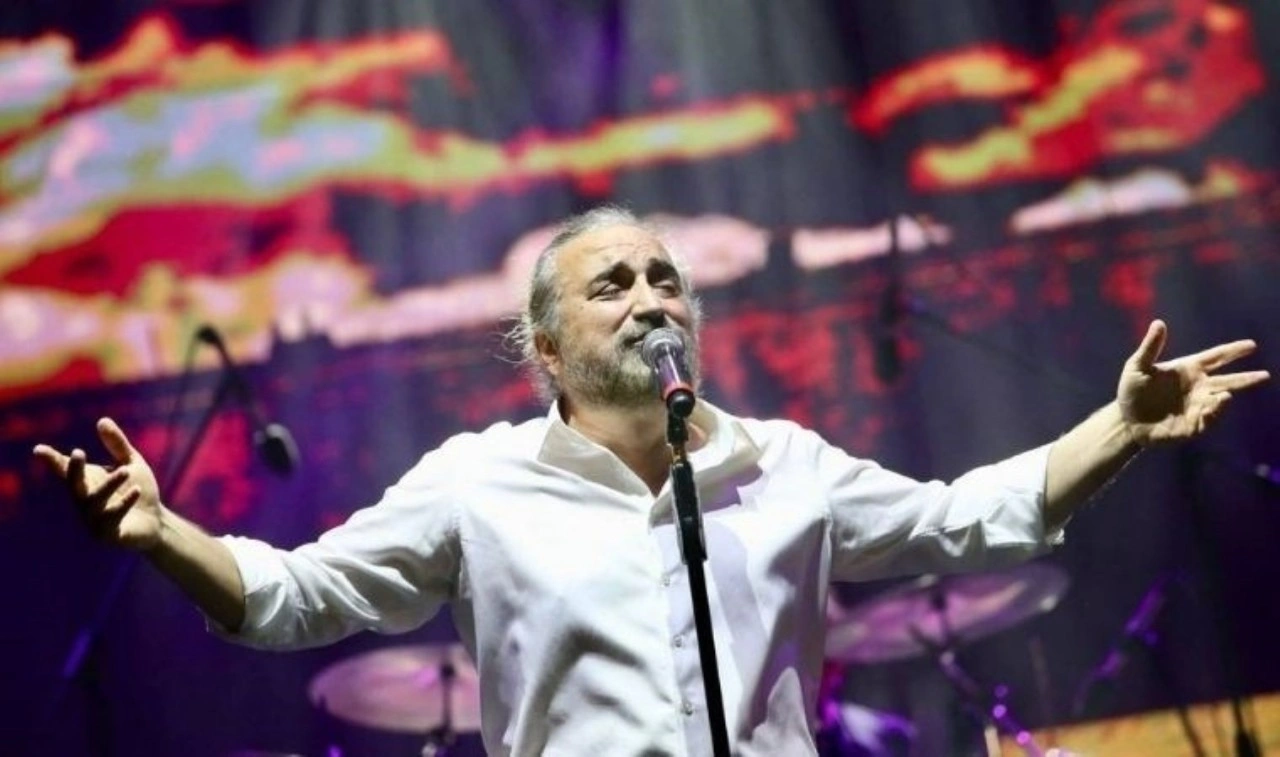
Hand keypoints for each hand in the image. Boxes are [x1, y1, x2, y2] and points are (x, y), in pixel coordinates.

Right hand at [34, 418, 163, 550]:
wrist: (156, 522)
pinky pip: (111, 519)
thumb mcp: (131, 463)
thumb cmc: (139, 490)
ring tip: (124, 471)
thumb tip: (102, 420)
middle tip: (77, 453)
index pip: (65, 470)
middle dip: (73, 470)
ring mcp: (93, 519)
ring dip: (108, 485)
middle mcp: (85, 500)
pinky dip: (122, 504)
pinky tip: (135, 491)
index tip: (39, 450)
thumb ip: (117, 444)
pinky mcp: (108, 534)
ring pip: (94, 502)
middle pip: (73, 485)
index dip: (52, 460)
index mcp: (87, 482)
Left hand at [1118, 320, 1269, 445]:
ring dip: (1225, 398)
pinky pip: (1208, 420)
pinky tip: (1212, 408)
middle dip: (1246, 378)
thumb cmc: (1132, 391)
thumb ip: (1150, 347)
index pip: (1215, 357)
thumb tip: (1159, 323)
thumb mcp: (1137, 367)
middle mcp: (1198, 387)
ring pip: (1220, 400)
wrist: (1126, 420)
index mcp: (1188, 369)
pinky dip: (1213, 414)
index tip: (1251, 345)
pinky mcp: (1193, 425)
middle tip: (1265, 375)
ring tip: (1226, 394)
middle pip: (1227, 380)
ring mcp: (1198, 406)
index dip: (1232, 351)